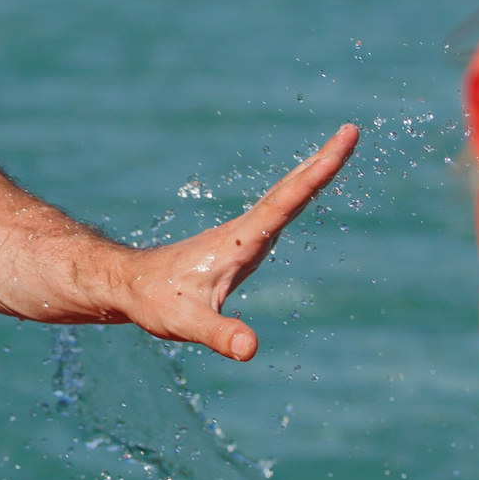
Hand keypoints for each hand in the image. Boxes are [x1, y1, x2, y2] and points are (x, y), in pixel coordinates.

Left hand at [104, 124, 358, 361]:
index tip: (341, 143)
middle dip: (322, 160)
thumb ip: (219, 335)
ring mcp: (241, 235)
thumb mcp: (187, 324)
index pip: (285, 202)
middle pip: (289, 189)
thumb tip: (250, 349)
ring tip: (338, 150)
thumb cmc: (155, 302)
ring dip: (312, 173)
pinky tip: (304, 188)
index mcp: (239, 242)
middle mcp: (243, 231)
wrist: (128, 285)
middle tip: (350, 130)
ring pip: (282, 196)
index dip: (316, 174)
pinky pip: (275, 210)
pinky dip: (296, 193)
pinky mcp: (239, 243)